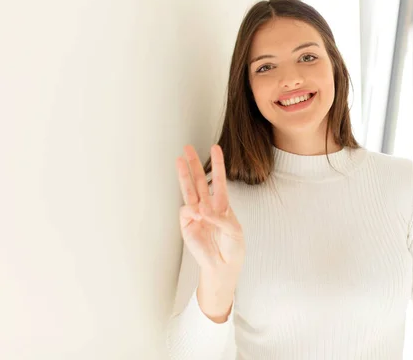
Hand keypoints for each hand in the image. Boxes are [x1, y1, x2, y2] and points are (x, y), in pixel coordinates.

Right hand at [176, 144, 244, 277]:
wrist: (223, 265)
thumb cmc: (232, 246)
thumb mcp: (233, 229)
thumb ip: (219, 217)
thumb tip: (200, 209)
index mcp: (222, 204)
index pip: (219, 180)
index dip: (217, 164)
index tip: (215, 148)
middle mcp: (207, 206)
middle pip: (200, 180)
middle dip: (194, 164)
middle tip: (187, 148)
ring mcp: (196, 214)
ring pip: (188, 190)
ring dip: (184, 175)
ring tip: (179, 160)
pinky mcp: (187, 224)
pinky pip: (187, 211)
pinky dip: (193, 210)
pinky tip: (198, 215)